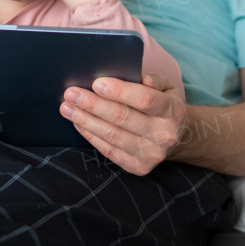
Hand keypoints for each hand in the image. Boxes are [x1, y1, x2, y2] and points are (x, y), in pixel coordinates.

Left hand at [59, 72, 186, 175]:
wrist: (177, 139)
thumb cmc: (164, 106)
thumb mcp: (168, 88)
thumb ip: (154, 79)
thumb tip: (140, 78)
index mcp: (173, 111)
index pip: (145, 100)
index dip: (120, 91)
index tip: (96, 83)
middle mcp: (164, 135)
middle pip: (123, 118)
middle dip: (94, 105)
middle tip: (71, 94)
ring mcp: (151, 154)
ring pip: (113, 135)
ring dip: (86, 121)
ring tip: (67, 108)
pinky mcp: (138, 167)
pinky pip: (109, 151)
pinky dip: (91, 136)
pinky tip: (78, 123)